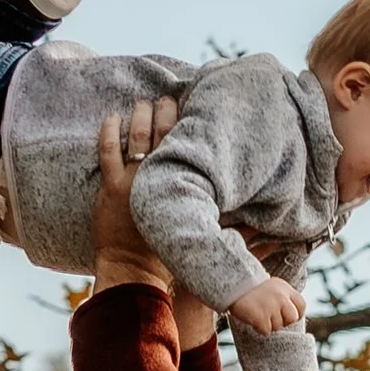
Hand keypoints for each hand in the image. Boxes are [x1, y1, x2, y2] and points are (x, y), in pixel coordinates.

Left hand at [89, 103, 206, 341]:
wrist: (134, 271)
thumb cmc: (169, 257)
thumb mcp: (203, 234)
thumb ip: (227, 222)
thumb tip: (262, 224)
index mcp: (185, 185)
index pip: (189, 144)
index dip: (189, 123)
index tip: (193, 107)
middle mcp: (161, 177)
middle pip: (164, 132)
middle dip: (166, 111)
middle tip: (167, 98)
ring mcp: (133, 180)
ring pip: (136, 136)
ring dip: (140, 115)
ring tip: (143, 103)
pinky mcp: (111, 187)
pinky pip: (107, 151)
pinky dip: (109, 131)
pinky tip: (112, 117)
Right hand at [231, 274, 306, 334]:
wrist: (232, 285)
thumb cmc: (250, 289)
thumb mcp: (272, 287)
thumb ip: (283, 298)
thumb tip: (292, 316)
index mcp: (285, 288)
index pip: (301, 306)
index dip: (296, 313)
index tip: (286, 316)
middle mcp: (281, 297)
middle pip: (292, 318)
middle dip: (283, 321)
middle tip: (270, 317)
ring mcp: (272, 307)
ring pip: (278, 327)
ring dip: (268, 324)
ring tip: (257, 313)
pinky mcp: (262, 317)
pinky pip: (266, 331)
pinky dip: (259, 328)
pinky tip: (252, 318)